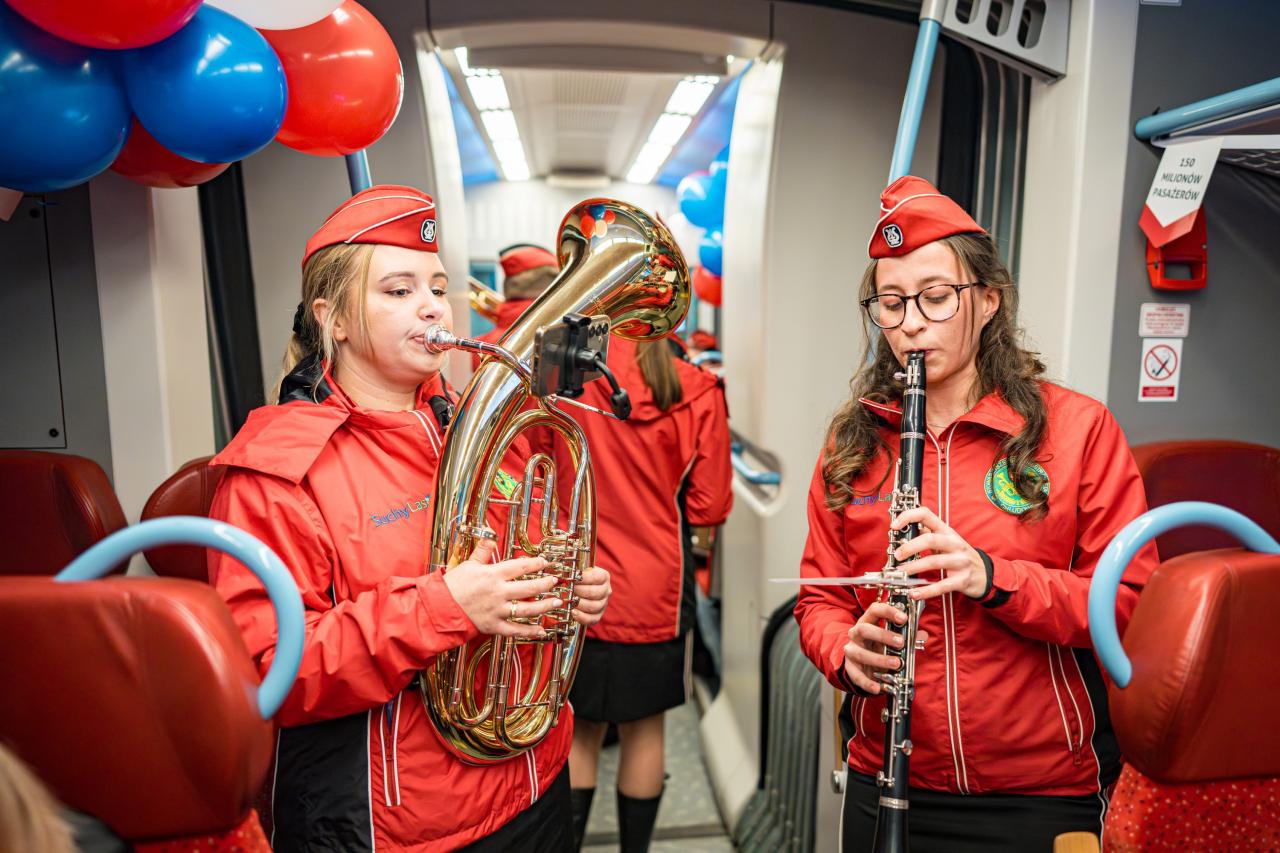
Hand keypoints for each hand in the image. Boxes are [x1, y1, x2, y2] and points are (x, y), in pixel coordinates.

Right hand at [443, 539, 561, 637]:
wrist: (439, 608)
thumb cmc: (452, 585)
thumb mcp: (468, 564)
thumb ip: (482, 550)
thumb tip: (489, 534)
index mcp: (493, 574)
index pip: (521, 567)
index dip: (537, 564)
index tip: (546, 562)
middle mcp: (498, 592)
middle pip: (529, 587)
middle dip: (546, 584)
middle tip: (556, 581)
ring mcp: (497, 610)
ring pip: (527, 609)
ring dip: (545, 606)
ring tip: (557, 602)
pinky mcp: (493, 626)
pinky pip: (515, 630)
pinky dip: (529, 631)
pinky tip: (541, 629)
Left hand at [570, 566, 610, 625]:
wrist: (579, 589)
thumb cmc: (576, 577)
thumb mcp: (576, 569)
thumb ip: (568, 566)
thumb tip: (554, 564)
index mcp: (604, 576)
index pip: (596, 577)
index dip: (583, 578)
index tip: (571, 577)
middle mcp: (606, 590)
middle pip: (594, 593)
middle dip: (578, 591)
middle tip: (566, 589)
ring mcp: (603, 604)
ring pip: (593, 606)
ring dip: (579, 604)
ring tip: (568, 601)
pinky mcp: (598, 615)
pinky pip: (592, 619)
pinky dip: (582, 617)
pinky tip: (573, 612)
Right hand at [842, 602, 929, 694]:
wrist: (860, 662)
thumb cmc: (878, 646)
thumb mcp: (890, 638)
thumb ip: (905, 636)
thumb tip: (922, 635)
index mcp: (867, 621)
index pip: (874, 610)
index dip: (888, 611)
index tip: (903, 618)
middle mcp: (856, 634)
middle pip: (864, 629)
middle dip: (883, 635)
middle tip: (901, 642)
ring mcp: (851, 651)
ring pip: (861, 653)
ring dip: (879, 659)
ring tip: (896, 664)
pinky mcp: (850, 668)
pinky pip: (857, 676)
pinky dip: (868, 682)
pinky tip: (878, 687)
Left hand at [891, 506, 986, 600]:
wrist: (984, 574)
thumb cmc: (959, 555)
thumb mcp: (946, 540)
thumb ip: (927, 534)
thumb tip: (903, 530)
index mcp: (947, 531)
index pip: (927, 515)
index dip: (909, 517)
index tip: (894, 525)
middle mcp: (955, 544)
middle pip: (930, 539)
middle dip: (910, 547)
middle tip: (897, 555)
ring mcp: (960, 562)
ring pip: (934, 562)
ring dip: (914, 568)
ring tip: (901, 572)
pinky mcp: (962, 580)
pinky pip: (941, 586)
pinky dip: (926, 590)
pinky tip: (914, 592)